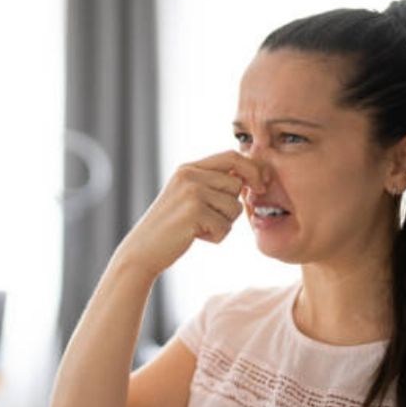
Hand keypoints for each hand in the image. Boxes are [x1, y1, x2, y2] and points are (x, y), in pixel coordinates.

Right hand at [112, 150, 266, 278]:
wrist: (143, 250)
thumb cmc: (172, 226)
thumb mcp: (188, 195)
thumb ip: (212, 183)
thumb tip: (250, 176)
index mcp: (189, 168)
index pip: (232, 156)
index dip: (253, 169)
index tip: (261, 185)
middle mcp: (189, 175)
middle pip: (237, 185)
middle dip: (232, 206)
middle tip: (210, 219)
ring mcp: (191, 192)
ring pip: (235, 207)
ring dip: (224, 224)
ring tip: (200, 228)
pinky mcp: (194, 212)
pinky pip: (225, 226)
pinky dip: (216, 237)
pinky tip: (195, 237)